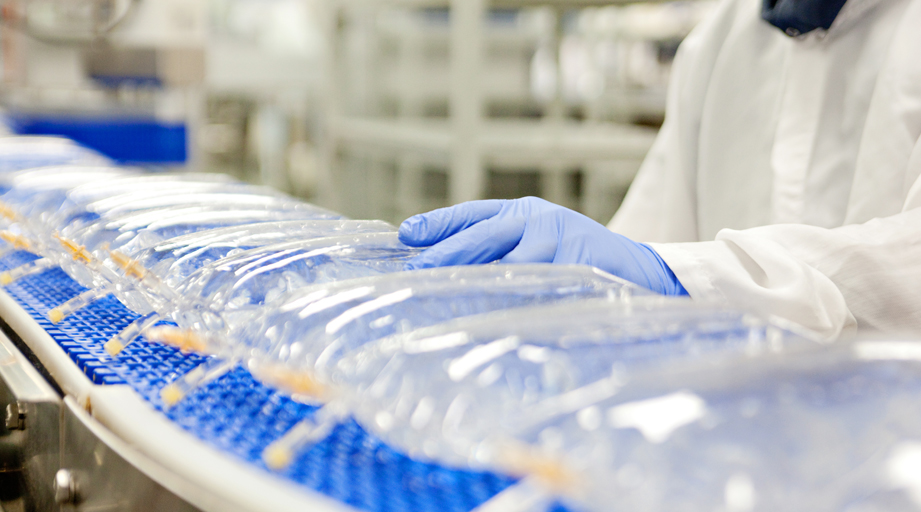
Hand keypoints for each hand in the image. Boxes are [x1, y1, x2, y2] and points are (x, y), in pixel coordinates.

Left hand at [398, 197, 687, 295]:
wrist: (643, 272)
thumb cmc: (582, 263)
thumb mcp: (541, 248)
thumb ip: (503, 255)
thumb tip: (447, 273)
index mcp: (527, 214)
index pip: (475, 214)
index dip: (440, 223)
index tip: (406, 234)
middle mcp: (541, 220)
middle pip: (485, 235)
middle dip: (448, 254)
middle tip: (415, 272)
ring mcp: (562, 240)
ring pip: (510, 263)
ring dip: (478, 281)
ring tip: (443, 297)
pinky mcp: (581, 264)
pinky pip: (542, 286)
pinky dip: (517, 300)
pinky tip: (494, 316)